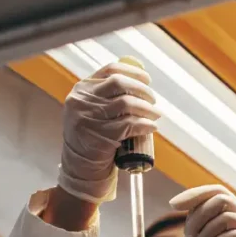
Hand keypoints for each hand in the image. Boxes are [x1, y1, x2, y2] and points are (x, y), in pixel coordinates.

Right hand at [58, 60, 159, 202]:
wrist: (80, 166)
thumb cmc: (92, 135)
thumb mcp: (90, 110)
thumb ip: (106, 96)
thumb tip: (140, 83)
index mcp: (81, 90)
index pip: (110, 70)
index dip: (133, 72)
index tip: (147, 79)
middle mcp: (82, 101)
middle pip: (119, 83)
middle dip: (142, 89)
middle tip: (153, 99)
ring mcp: (89, 118)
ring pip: (126, 103)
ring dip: (147, 108)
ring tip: (155, 114)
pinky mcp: (100, 136)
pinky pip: (129, 125)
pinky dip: (144, 124)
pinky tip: (152, 127)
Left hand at [169, 185, 235, 236]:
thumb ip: (196, 218)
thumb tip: (189, 202)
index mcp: (232, 210)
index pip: (216, 191)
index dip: (195, 194)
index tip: (173, 204)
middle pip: (221, 199)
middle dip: (199, 216)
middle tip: (188, 236)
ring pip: (226, 216)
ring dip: (205, 233)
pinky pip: (234, 234)